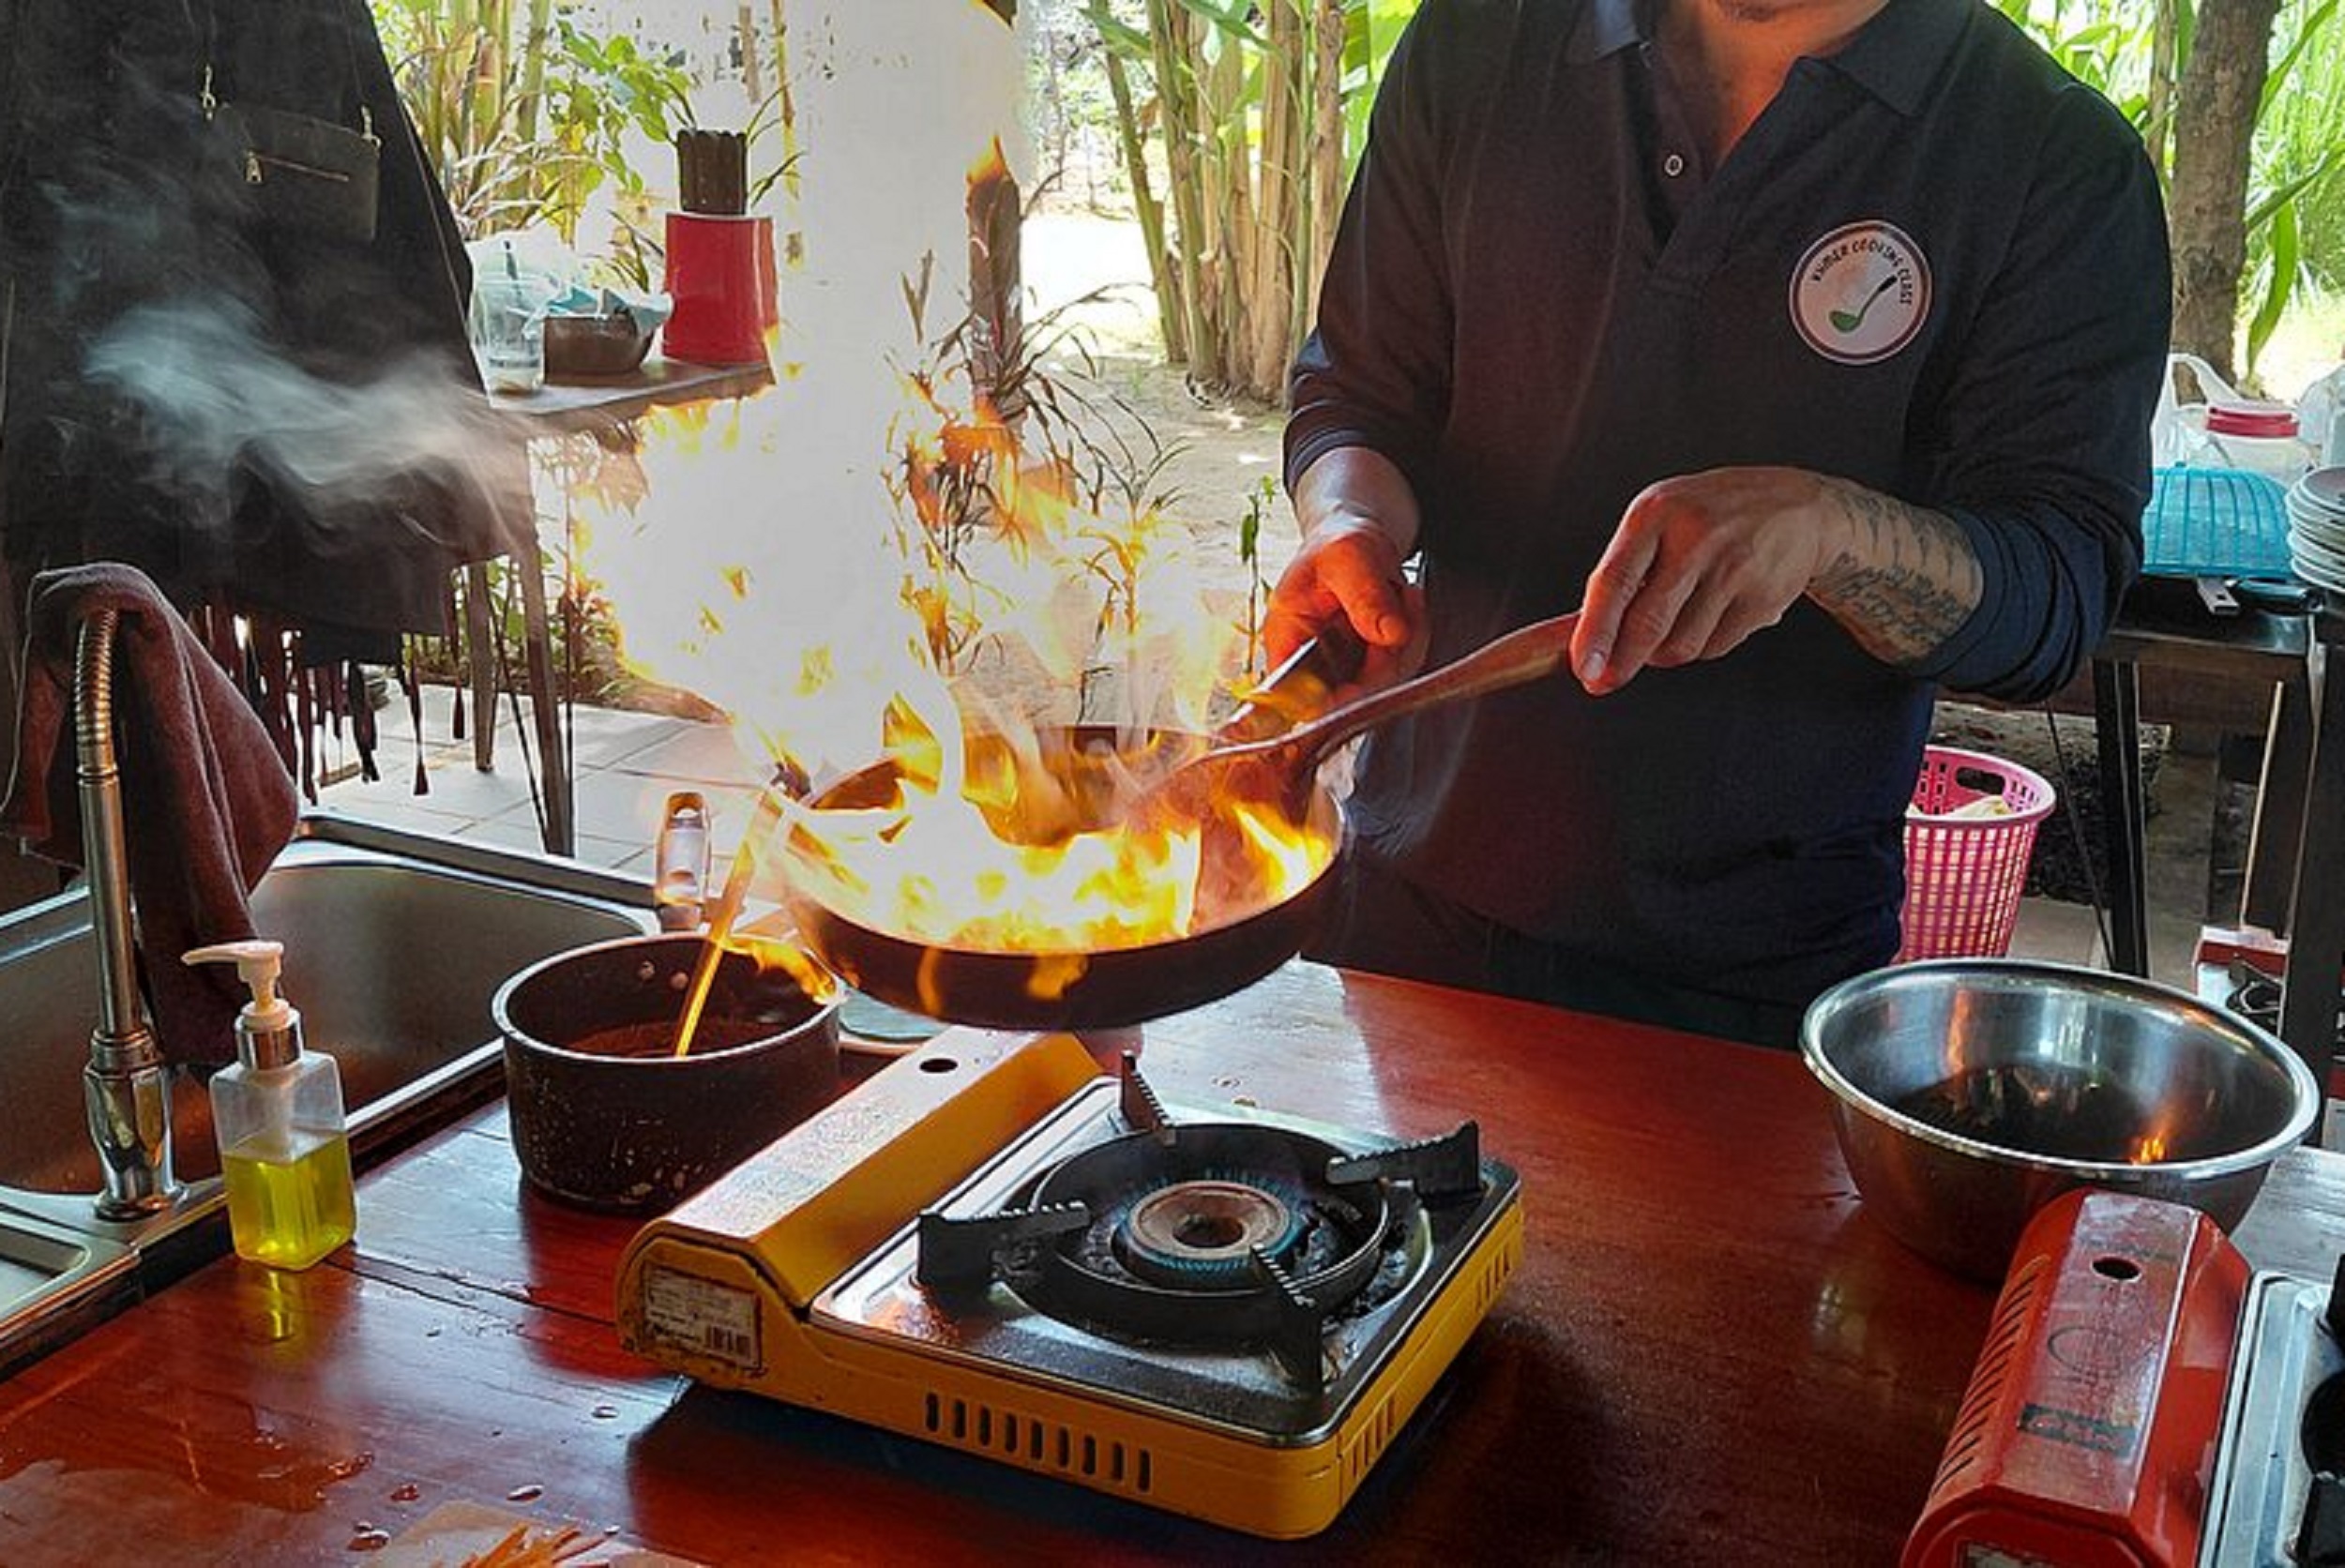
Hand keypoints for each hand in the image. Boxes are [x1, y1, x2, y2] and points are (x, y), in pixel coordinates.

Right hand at [1264, 517, 1427, 694]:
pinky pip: (1400, 667)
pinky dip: (1413, 636)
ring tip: (1400, 592)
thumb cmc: (1336, 544)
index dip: (1326, 701)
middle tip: (1398, 607)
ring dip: (1405, 640)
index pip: (1294, 695)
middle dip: (1385, 657)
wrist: (1353, 541)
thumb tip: (1389, 634)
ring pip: (1383, 683)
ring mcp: (1342, 668)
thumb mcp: (1347, 557)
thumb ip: (1365, 594)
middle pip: (1348, 695)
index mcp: (1286, 638)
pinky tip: (1406, 602)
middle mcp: (1311, 662)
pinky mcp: (1369, 666)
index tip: (1358, 687)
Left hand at [1570, 467, 1845, 694]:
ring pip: (1680, 645)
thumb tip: (1569, 636)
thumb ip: (1618, 574)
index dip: (1594, 632)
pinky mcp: (1763, 596)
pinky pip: (1715, 647)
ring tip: (1669, 628)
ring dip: (1663, 653)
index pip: (1615, 581)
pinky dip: (1700, 647)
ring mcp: (1734, 567)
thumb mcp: (1658, 521)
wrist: (1799, 507)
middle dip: (1621, 662)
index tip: (1583, 668)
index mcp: (1656, 512)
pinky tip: (1707, 619)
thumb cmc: (1709, 516)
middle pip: (1649, 622)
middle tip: (1603, 681)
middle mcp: (1695, 537)